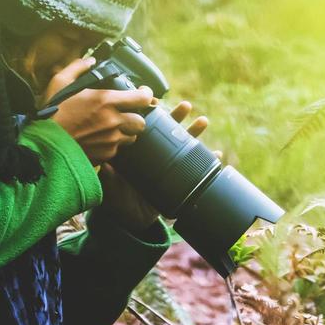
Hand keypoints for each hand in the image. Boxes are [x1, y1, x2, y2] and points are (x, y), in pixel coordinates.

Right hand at [47, 57, 153, 164]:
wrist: (42, 144)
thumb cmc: (50, 113)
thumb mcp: (59, 82)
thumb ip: (77, 68)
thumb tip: (90, 61)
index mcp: (105, 101)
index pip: (142, 98)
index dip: (146, 94)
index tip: (143, 92)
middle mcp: (112, 121)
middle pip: (141, 122)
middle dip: (136, 117)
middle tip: (126, 113)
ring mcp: (110, 140)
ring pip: (132, 137)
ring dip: (126, 131)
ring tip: (113, 127)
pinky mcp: (105, 155)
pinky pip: (117, 150)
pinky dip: (113, 144)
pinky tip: (100, 138)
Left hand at [94, 101, 211, 227]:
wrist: (132, 222)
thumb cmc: (118, 202)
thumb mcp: (111, 188)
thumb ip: (109, 177)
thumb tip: (106, 164)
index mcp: (136, 151)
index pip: (143, 126)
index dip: (149, 112)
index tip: (155, 102)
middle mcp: (154, 154)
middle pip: (166, 130)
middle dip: (177, 116)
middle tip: (185, 106)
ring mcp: (168, 165)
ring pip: (183, 144)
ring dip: (194, 132)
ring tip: (203, 121)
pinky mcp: (179, 179)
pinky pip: (196, 168)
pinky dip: (208, 160)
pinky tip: (217, 154)